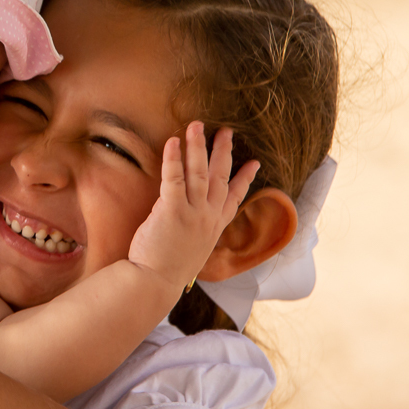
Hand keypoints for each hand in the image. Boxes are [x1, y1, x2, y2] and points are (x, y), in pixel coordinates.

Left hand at [128, 123, 259, 289]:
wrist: (154, 283)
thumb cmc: (166, 268)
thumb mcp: (190, 248)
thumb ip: (193, 229)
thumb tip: (185, 217)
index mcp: (214, 227)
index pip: (234, 198)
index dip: (245, 179)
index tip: (254, 163)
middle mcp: (208, 217)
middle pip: (219, 176)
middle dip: (223, 151)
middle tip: (225, 131)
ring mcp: (192, 213)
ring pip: (199, 172)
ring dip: (198, 146)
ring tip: (196, 125)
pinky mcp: (171, 210)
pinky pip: (174, 178)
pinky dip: (173, 158)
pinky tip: (172, 142)